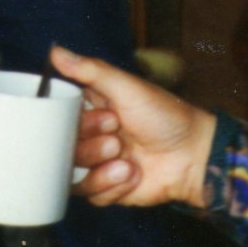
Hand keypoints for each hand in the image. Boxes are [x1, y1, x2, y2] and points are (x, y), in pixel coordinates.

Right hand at [50, 44, 215, 209]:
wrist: (192, 156)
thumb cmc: (164, 116)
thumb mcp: (126, 87)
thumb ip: (90, 70)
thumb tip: (55, 51)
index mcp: (93, 108)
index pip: (59, 113)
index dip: (69, 117)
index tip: (97, 113)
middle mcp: (92, 136)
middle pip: (63, 145)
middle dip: (90, 142)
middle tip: (115, 133)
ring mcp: (98, 164)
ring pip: (73, 173)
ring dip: (99, 165)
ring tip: (124, 156)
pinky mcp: (108, 189)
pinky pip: (91, 195)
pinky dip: (111, 185)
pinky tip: (132, 174)